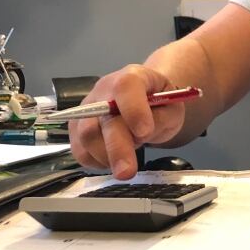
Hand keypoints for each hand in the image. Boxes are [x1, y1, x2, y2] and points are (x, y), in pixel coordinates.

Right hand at [69, 65, 186, 179]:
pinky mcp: (76, 128)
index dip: (133, 109)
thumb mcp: (173, 108)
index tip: (145, 132)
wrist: (147, 101)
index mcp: (132, 77)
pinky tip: (112, 161)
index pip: (126, 87)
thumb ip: (160, 118)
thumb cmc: (161, 103)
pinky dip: (95, 162)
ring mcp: (86, 108)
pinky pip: (79, 150)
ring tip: (126, 164)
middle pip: (102, 118)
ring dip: (106, 157)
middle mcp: (104, 89)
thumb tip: (140, 134)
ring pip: (86, 136)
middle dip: (116, 148)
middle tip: (127, 172)